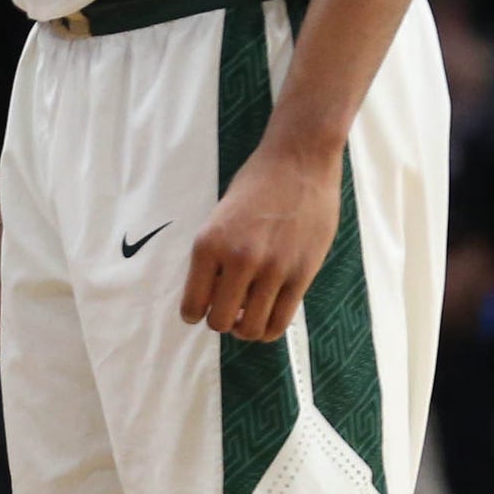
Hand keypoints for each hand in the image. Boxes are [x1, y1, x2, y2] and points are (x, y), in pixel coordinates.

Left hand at [180, 121, 340, 340]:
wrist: (297, 164)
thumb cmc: (255, 185)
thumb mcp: (219, 218)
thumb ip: (215, 256)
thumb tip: (212, 296)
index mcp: (208, 244)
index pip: (193, 304)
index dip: (194, 314)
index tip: (198, 313)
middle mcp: (237, 260)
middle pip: (220, 322)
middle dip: (220, 322)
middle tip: (226, 312)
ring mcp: (272, 270)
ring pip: (251, 328)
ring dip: (244, 329)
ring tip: (246, 317)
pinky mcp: (301, 275)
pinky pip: (280, 321)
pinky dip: (269, 329)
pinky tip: (265, 319)